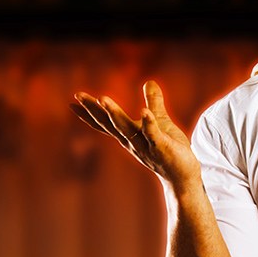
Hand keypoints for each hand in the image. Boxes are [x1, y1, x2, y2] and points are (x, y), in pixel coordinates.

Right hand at [71, 81, 200, 191]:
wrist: (182, 175)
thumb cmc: (170, 149)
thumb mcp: (160, 121)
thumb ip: (154, 102)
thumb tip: (149, 81)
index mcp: (130, 135)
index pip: (106, 122)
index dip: (91, 111)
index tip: (75, 99)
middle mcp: (132, 141)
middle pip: (110, 124)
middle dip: (95, 110)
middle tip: (79, 95)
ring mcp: (145, 146)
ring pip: (127, 129)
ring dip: (115, 114)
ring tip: (103, 99)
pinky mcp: (161, 148)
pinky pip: (153, 135)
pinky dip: (148, 124)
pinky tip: (143, 112)